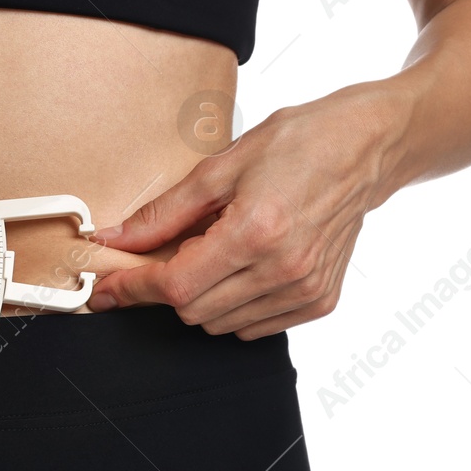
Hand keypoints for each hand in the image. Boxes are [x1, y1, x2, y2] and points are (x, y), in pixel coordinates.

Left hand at [87, 83, 403, 338]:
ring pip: (221, 324)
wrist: (366, 148)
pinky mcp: (320, 300)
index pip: (175, 284)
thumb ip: (165, 212)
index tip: (104, 293)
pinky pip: (255, 326)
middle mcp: (284, 270)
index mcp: (256, 232)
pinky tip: (243, 269)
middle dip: (167, 288)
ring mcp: (305, 290)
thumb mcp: (222, 166)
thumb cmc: (299, 144)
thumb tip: (117, 238)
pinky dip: (235, 307)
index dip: (132, 290)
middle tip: (168, 254)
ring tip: (216, 252)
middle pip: (193, 310)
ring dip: (202, 298)